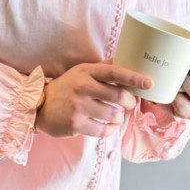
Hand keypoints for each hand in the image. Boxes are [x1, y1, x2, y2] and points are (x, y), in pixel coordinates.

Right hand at [35, 62, 149, 138]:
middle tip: (129, 103)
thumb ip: (103, 68)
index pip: (114, 72)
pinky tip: (108, 126)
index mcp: (87, 72)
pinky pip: (103, 130)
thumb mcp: (82, 72)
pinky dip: (110, 129)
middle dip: (129, 102)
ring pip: (113, 115)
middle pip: (118, 96)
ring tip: (116, 115)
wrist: (40, 105)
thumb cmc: (67, 87)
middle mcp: (82, 87)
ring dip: (120, 117)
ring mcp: (78, 106)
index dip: (134, 77)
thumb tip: (127, 59)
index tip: (149, 83)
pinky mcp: (75, 124)